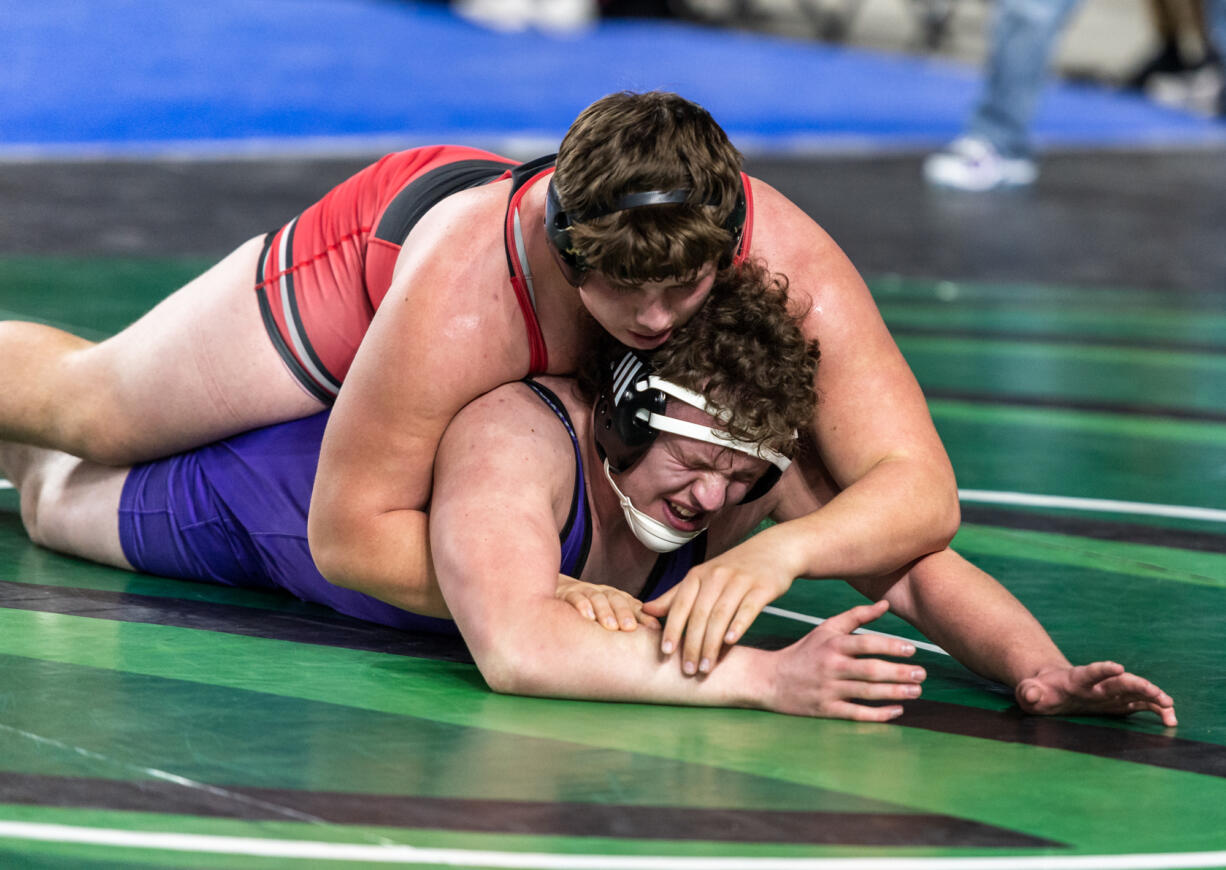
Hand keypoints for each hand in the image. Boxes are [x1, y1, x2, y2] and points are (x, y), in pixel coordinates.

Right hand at [556, 576, 659, 631]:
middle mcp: (603, 593)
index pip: (633, 605)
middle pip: (616, 599)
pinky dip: (582, 605)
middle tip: (630, 628)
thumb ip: (629, 625)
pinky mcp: (567, 594)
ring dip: (605, 611)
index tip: (654, 628)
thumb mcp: (610, 617)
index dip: (644, 616)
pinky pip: (575, 597)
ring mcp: (585, 591)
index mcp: (617, 599)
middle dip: (624, 613)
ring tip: (610, 626)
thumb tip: (655, 639)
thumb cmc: (589, 611)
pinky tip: (587, 616)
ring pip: (597, 598)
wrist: (557, 592)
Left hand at [642, 537, 795, 675]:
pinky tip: (731, 642)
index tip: (665, 653)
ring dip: (711, 644)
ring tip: (706, 668)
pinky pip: (747, 608)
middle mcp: (716, 576)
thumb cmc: (732, 569)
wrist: (773, 550)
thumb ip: (675, 596)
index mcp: (698, 575)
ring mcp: (739, 581)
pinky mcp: (761, 587)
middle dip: (691, 645)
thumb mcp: (702, 578)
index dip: (672, 629)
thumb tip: (646, 610)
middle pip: (699, 615)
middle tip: (688, 670)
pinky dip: (738, 625)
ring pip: (720, 616)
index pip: (680, 606)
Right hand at [767, 600, 924, 720]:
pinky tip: (897, 710)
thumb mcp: (826, 629)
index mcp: (832, 644)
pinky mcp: (826, 709)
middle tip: (921, 674)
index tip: (912, 649)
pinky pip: (856, 713)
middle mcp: (831, 666)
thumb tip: (885, 604)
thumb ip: (856, 616)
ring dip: (894, 692)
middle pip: (870, 670)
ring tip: (916, 691)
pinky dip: (878, 714)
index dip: (890, 646)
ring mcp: (828, 689)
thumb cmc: (804, 651)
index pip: (866, 643)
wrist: (770, 679)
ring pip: (867, 692)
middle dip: (899, 672)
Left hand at [1015, 662, 1176, 725]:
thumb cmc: (1039, 690)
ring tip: (1170, 710)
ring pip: (1135, 692)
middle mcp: (1097, 684)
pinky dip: (1155, 710)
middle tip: (1155, 692)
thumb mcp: (1029, 692)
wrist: (1050, 686)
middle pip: (1119, 682)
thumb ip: (1029, 692)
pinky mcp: (1117, 702)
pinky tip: (1170, 720)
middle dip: (1137, 685)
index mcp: (1076, 680)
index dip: (1103, 669)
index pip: (1090, 672)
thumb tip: (1031, 695)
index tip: (1118, 667)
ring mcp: (1109, 693)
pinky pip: (1140, 705)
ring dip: (1153, 698)